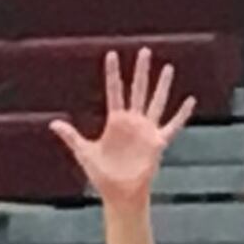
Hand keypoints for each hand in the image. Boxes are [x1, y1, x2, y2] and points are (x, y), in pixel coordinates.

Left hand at [49, 48, 195, 205]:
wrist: (119, 192)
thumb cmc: (102, 174)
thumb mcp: (84, 152)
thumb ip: (71, 136)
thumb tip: (53, 124)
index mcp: (115, 121)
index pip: (114, 91)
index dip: (113, 74)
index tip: (111, 55)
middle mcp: (132, 121)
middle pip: (137, 90)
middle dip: (140, 71)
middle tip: (144, 51)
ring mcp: (146, 130)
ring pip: (156, 102)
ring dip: (162, 86)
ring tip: (167, 67)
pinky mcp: (157, 142)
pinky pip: (172, 125)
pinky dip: (182, 114)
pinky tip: (190, 100)